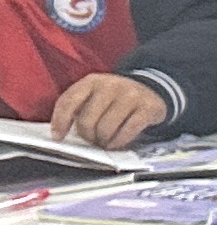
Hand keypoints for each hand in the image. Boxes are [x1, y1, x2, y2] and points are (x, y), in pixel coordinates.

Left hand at [47, 72, 165, 147]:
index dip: (60, 122)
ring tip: (105, 142)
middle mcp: (110, 85)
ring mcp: (131, 96)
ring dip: (103, 141)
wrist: (151, 90)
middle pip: (87, 120)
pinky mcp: (147, 108)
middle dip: (87, 136)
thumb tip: (60, 133)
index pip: (68, 102)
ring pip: (107, 128)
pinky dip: (119, 142)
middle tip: (92, 140)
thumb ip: (78, 107)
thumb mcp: (94, 94)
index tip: (58, 138)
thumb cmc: (115, 98)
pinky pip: (128, 131)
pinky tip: (116, 144)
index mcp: (92, 81)